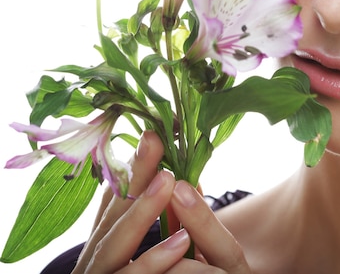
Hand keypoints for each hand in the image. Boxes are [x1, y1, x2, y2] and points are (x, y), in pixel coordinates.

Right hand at [71, 131, 250, 272]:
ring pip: (114, 246)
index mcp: (107, 248)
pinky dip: (153, 261)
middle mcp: (96, 264)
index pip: (116, 203)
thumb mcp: (165, 255)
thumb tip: (185, 180)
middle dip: (134, 178)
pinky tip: (178, 241)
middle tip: (155, 142)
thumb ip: (171, 225)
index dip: (133, 169)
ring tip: (169, 181)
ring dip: (141, 212)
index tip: (152, 136)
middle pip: (112, 216)